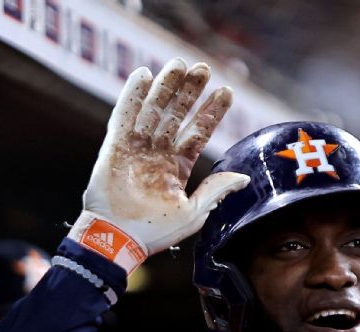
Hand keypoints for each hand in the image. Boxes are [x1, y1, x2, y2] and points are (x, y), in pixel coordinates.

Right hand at [70, 59, 249, 271]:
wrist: (118, 239)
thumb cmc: (155, 231)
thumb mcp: (194, 213)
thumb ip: (216, 191)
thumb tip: (245, 178)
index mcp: (177, 167)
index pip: (198, 133)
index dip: (211, 112)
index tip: (227, 91)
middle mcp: (158, 154)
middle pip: (176, 115)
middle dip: (190, 92)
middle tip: (203, 68)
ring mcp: (136, 148)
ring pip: (154, 110)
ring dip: (166, 87)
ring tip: (179, 64)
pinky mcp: (115, 147)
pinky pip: (124, 116)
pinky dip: (132, 95)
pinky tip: (143, 74)